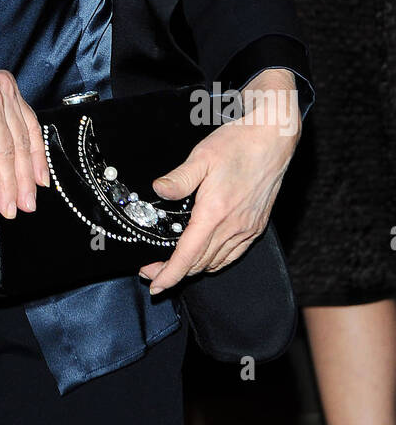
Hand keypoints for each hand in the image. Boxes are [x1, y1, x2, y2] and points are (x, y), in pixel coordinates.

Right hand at [0, 67, 50, 218]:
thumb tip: (20, 165)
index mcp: (6, 85)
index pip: (30, 127)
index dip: (37, 158)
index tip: (42, 182)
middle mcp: (1, 90)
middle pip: (19, 144)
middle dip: (24, 180)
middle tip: (26, 205)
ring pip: (3, 154)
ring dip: (5, 186)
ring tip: (6, 207)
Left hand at [138, 68, 300, 293]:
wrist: (272, 140)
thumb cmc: (238, 144)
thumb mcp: (201, 156)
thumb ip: (179, 178)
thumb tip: (158, 190)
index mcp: (215, 212)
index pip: (188, 255)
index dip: (169, 274)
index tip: (155, 285)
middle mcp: (233, 226)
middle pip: (199, 264)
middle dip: (174, 274)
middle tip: (152, 272)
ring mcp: (247, 229)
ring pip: (216, 263)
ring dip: (193, 270)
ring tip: (174, 266)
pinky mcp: (256, 227)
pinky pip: (232, 255)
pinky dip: (214, 262)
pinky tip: (204, 257)